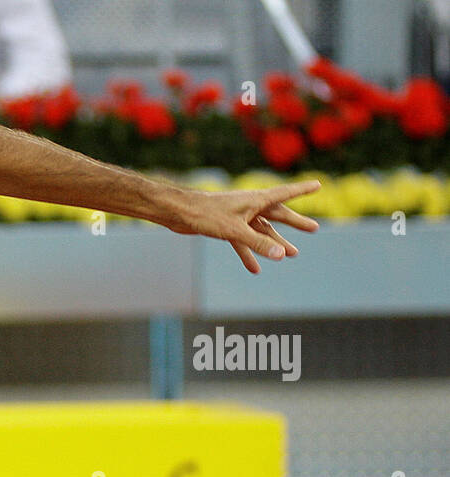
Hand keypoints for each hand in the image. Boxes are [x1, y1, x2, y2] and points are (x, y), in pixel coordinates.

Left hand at [167, 180, 321, 273]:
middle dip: (295, 223)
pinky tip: (255, 269)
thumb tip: (281, 254)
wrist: (179, 214)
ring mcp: (238, 217)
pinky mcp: (226, 227)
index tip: (318, 185)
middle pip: (277, 215)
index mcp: (256, 199)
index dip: (302, 190)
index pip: (285, 194)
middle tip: (314, 229)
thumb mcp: (236, 231)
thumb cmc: (207, 216)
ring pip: (261, 231)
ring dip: (275, 243)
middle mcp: (249, 206)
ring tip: (293, 254)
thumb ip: (259, 243)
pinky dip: (249, 254)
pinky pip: (243, 242)